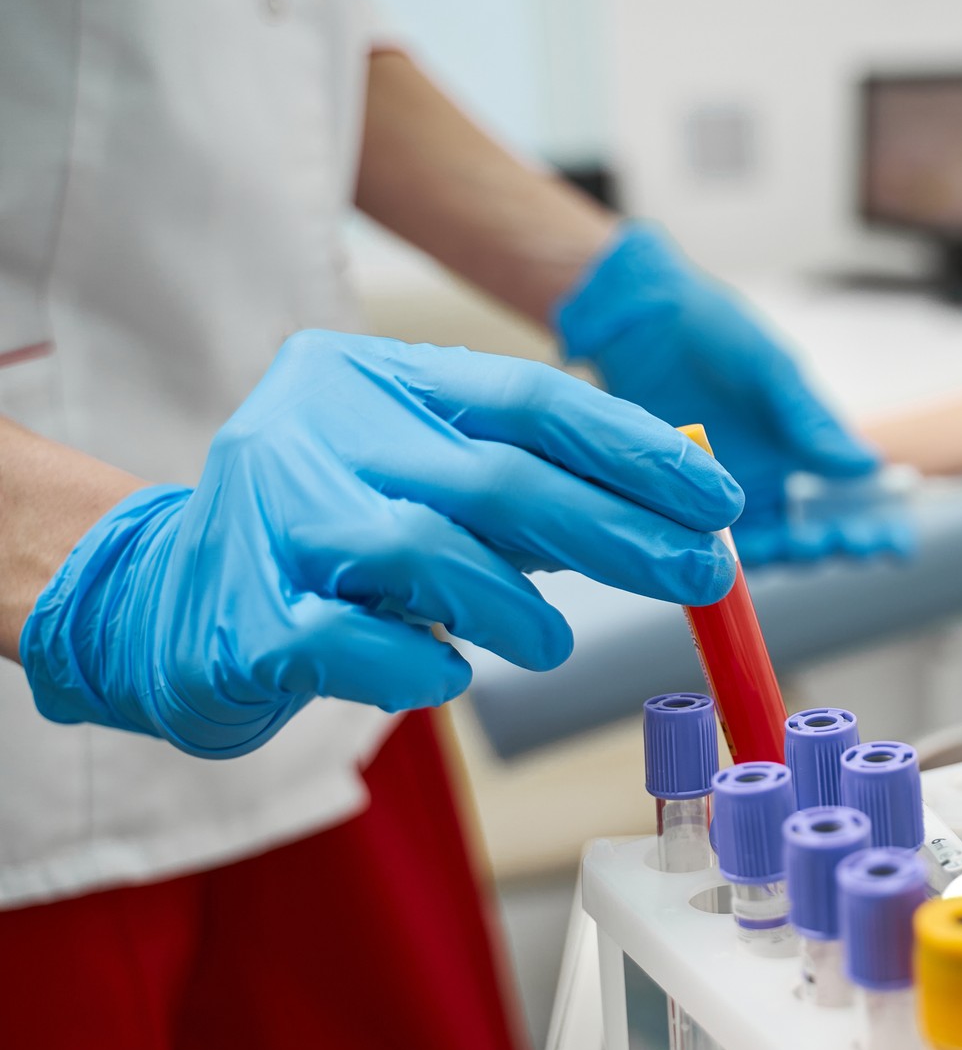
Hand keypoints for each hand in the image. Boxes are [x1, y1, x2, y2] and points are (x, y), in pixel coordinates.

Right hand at [19, 331, 742, 758]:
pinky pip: (362, 643)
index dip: (638, 451)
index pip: (531, 399)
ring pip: (431, 554)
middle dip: (620, 532)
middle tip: (700, 575)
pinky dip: (422, 666)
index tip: (718, 497)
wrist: (155, 603)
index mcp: (371, 377)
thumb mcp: (426, 484)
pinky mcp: (245, 616)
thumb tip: (675, 511)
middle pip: (500, 478)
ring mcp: (270, 517)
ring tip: (547, 640)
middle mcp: (315, 428)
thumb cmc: (328, 542)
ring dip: (516, 608)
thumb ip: (527, 488)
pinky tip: (443, 672)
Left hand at [555, 222, 895, 565]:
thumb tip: (869, 464)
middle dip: (843, 542)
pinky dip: (739, 558)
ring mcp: (730, 497)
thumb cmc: (713, 332)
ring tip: (809, 542)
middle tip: (850, 539)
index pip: (855, 498)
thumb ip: (813, 421)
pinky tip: (751, 553)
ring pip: (775, 547)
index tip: (896, 541)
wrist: (636, 318)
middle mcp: (773, 479)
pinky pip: (718, 547)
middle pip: (820, 531)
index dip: (880, 525)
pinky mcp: (686, 506)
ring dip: (798, 553)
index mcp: (806, 447)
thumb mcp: (772, 370)